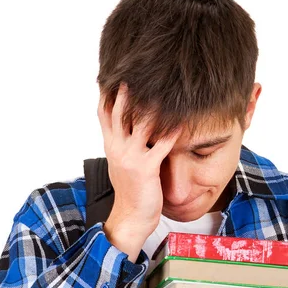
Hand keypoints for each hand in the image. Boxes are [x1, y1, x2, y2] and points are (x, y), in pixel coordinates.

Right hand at [97, 83, 180, 261]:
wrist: (131, 217)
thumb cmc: (131, 191)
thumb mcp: (121, 163)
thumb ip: (123, 143)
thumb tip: (129, 125)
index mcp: (111, 145)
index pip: (105, 113)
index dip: (108, 92)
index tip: (113, 74)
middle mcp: (117, 148)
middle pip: (120, 112)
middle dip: (126, 90)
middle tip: (134, 70)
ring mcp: (130, 157)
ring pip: (140, 124)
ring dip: (151, 105)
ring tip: (161, 86)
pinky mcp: (146, 168)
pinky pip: (161, 145)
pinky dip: (172, 131)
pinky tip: (182, 120)